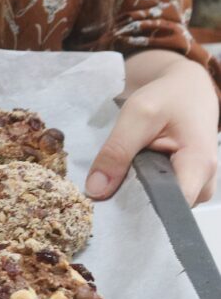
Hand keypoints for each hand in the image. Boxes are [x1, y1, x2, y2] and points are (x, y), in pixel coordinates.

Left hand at [87, 55, 218, 205]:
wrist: (185, 87)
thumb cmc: (168, 97)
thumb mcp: (137, 115)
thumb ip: (116, 152)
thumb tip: (95, 191)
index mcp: (198, 165)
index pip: (171, 206)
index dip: (138, 211)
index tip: (107, 209)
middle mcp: (203, 182)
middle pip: (163, 209)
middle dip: (130, 203)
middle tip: (100, 194)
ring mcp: (195, 185)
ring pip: (158, 204)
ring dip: (133, 195)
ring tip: (111, 181)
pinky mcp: (183, 183)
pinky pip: (158, 196)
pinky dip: (138, 189)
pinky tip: (122, 179)